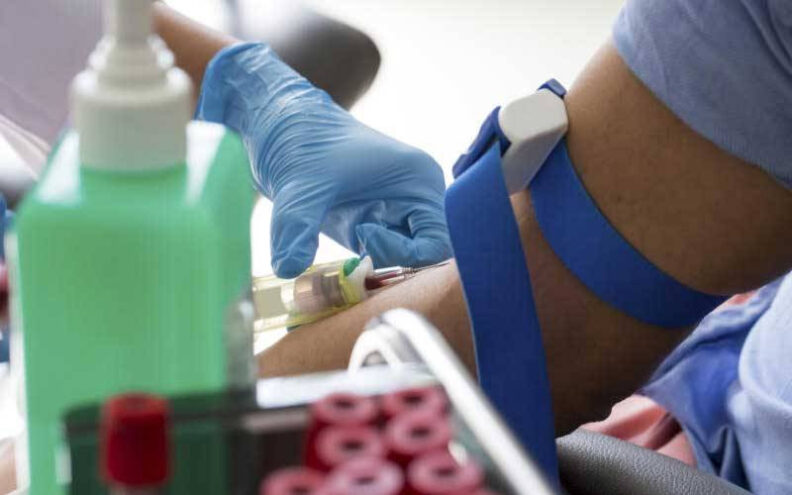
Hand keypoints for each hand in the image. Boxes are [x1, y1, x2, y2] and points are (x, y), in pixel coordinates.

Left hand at [197, 43, 450, 277]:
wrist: (282, 127)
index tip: (364, 236)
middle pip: (429, 257)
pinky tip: (341, 267)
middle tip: (357, 260)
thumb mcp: (300, 186)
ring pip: (407, 264)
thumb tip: (287, 269)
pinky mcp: (374, 227)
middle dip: (395, 266)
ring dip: (379, 272)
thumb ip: (297, 228)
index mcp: (419, 181)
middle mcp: (417, 200)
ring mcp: (397, 215)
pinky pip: (384, 262)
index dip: (407, 253)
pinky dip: (366, 272)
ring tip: (345, 263)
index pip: (439, 240)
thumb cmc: (302, 142)